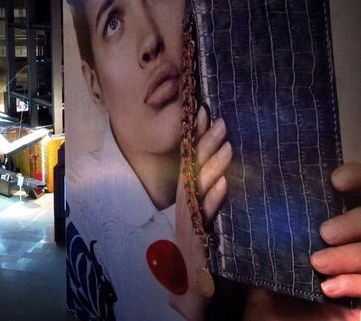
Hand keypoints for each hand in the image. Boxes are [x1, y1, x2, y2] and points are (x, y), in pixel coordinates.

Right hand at [170, 106, 231, 319]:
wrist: (186, 296)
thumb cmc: (198, 259)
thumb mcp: (203, 223)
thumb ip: (208, 201)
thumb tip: (224, 175)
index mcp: (185, 203)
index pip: (189, 164)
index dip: (194, 139)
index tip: (203, 114)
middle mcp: (182, 210)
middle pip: (191, 171)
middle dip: (203, 143)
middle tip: (217, 118)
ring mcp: (187, 225)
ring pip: (197, 189)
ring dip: (211, 164)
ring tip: (226, 142)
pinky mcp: (196, 242)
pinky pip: (204, 217)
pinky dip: (213, 199)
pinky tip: (224, 184)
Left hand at [244, 162, 360, 320]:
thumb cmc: (271, 295)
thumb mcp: (266, 256)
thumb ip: (268, 228)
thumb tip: (245, 187)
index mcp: (338, 226)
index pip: (360, 187)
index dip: (357, 179)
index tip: (335, 180)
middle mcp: (352, 241)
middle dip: (356, 221)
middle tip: (325, 232)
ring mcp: (358, 266)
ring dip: (352, 255)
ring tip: (318, 263)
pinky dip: (356, 281)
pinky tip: (329, 287)